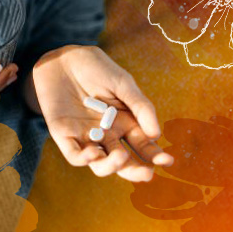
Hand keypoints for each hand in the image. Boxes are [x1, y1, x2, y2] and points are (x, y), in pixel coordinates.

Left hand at [33, 45, 161, 181]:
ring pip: (100, 164)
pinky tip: (93, 152)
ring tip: (121, 157)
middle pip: (123, 161)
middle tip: (147, 174)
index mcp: (126, 123)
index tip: (168, 161)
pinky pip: (74, 155)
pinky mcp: (65, 136)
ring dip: (111, 166)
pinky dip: (83, 158)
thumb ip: (140, 106)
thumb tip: (156, 134)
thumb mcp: (123, 84)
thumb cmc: (96, 68)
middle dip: (136, 171)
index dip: (155, 155)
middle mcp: (108, 135)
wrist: (64, 58)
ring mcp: (87, 137)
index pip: (143, 146)